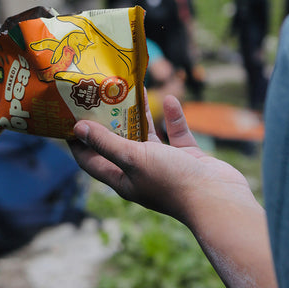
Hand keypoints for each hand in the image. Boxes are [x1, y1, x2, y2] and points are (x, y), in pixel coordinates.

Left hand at [69, 94, 253, 225]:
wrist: (219, 199)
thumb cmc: (172, 181)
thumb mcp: (133, 158)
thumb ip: (106, 142)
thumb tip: (78, 129)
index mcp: (123, 178)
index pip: (91, 160)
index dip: (78, 142)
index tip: (69, 118)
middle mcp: (141, 171)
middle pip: (119, 142)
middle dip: (110, 120)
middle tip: (101, 95)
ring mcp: (165, 164)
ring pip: (148, 134)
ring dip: (141, 114)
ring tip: (133, 88)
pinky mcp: (187, 158)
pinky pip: (176, 133)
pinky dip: (173, 117)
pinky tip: (170, 99)